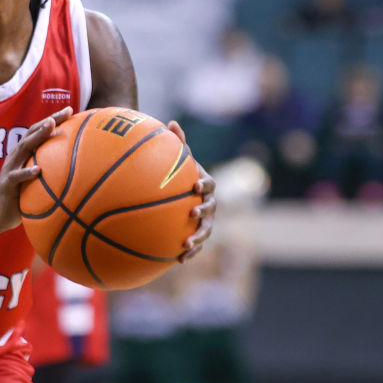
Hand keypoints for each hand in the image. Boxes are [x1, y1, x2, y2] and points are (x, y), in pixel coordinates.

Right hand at [0, 106, 73, 231]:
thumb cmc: (23, 196)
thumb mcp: (37, 181)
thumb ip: (51, 172)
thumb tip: (81, 170)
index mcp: (25, 153)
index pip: (38, 131)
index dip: (53, 119)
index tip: (70, 110)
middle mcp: (17, 156)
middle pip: (32, 133)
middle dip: (49, 120)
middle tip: (65, 113)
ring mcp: (10, 168)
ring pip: (23, 148)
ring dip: (37, 136)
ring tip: (51, 127)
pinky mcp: (7, 184)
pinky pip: (17, 177)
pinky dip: (27, 173)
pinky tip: (38, 170)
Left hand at [167, 120, 215, 261]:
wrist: (182, 191)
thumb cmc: (179, 173)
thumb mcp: (178, 158)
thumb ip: (177, 142)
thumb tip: (172, 122)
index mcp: (205, 184)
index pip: (208, 184)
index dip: (204, 184)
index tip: (195, 185)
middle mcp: (209, 203)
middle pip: (211, 209)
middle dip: (203, 213)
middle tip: (192, 214)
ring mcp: (205, 220)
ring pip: (205, 231)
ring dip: (198, 238)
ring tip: (186, 245)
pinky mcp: (197, 232)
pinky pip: (196, 244)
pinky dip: (190, 252)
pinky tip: (178, 260)